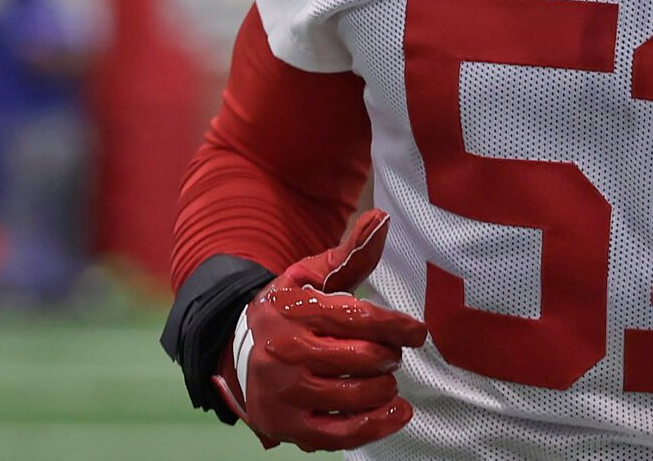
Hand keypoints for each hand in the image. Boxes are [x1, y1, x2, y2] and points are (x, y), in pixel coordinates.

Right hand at [212, 209, 427, 451]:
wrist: (235, 350)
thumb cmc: (287, 309)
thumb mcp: (310, 275)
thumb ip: (350, 254)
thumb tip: (380, 219)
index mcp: (295, 311)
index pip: (358, 318)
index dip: (396, 326)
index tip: (417, 332)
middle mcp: (285, 352)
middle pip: (363, 359)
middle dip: (389, 356)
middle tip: (390, 355)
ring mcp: (284, 393)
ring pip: (356, 396)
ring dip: (384, 388)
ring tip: (386, 380)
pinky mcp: (286, 426)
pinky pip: (341, 434)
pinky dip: (377, 426)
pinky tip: (397, 412)